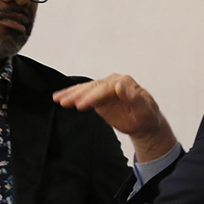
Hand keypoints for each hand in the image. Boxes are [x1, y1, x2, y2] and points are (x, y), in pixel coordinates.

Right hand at [53, 74, 176, 162]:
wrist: (144, 122)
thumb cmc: (146, 116)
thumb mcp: (144, 109)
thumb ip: (133, 98)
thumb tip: (119, 86)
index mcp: (125, 82)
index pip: (105, 88)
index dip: (93, 96)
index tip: (82, 105)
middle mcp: (113, 81)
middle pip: (92, 87)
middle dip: (78, 94)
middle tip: (65, 102)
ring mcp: (104, 87)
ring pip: (85, 89)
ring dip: (71, 94)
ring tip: (57, 99)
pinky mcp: (98, 95)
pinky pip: (83, 93)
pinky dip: (71, 95)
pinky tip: (59, 97)